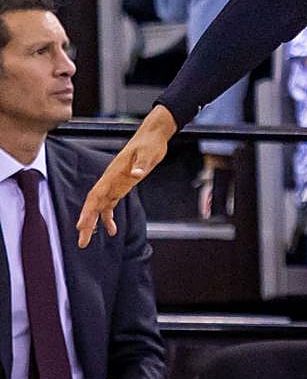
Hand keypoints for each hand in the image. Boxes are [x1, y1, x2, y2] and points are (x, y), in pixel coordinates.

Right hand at [77, 105, 174, 246]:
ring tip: (88, 240)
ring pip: (100, 207)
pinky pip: (110, 204)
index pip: (95, 195)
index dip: (88, 210)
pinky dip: (109, 217)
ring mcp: (115, 184)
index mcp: (112, 174)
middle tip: (82, 242)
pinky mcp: (122, 186)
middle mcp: (110, 181)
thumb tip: (136, 174)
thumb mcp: (148, 153)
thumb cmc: (149, 143)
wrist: (153, 136)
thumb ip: (141, 164)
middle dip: (86, 222)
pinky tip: (112, 230)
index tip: (81, 225)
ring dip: (94, 223)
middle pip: (94, 204)